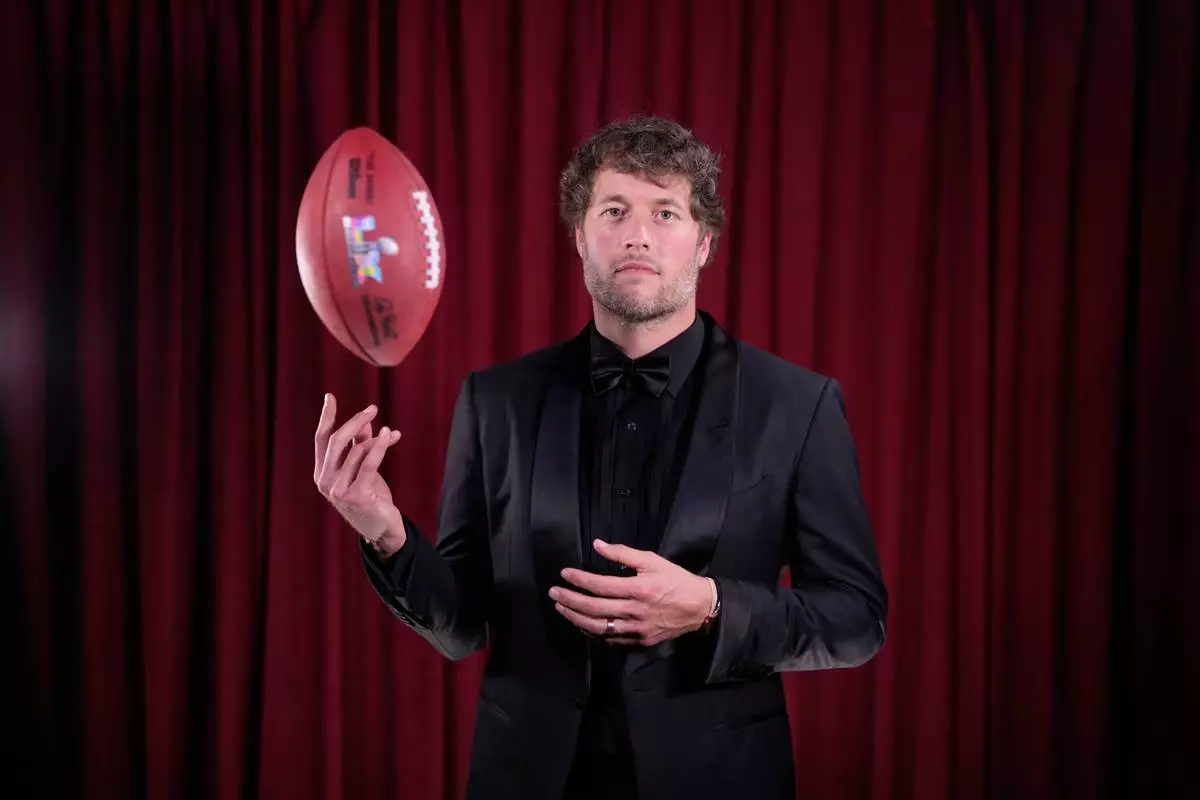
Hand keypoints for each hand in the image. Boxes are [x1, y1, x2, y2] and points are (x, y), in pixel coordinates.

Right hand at [314, 393, 405, 555]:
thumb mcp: (362, 468)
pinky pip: (369, 463)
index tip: (330, 397)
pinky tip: (389, 435)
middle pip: (336, 441)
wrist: (382, 526)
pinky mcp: (357, 496)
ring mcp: (339, 490)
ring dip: (375, 438)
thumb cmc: (371, 495)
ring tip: (389, 432)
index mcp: (321, 473)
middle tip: (372, 408)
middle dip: (355, 421)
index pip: (320, 439)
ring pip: (357, 451)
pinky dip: (380, 446)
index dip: (326, 417)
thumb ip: (360, 446)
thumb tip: (365, 421)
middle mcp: (325, 481)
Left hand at [549, 539, 715, 646]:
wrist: (699, 607)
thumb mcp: (652, 560)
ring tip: (562, 608)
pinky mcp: (639, 641)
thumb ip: (623, 553)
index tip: (565, 574)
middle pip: (594, 608)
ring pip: (598, 628)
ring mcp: (636, 629)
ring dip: (576, 618)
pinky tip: (582, 623)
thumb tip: (598, 545)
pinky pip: (610, 639)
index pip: (600, 585)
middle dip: (570, 600)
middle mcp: (635, 611)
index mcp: (639, 588)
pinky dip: (592, 632)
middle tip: (554, 593)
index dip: (579, 580)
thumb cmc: (676, 580)